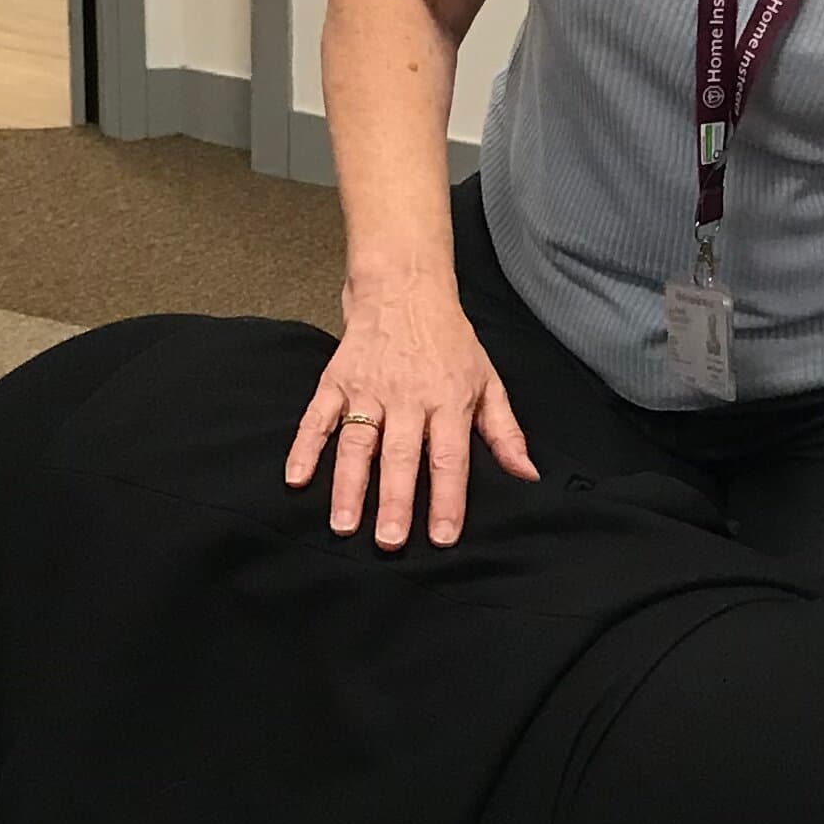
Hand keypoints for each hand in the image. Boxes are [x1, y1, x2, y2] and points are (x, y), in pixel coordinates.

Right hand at [285, 282, 538, 548]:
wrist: (405, 283)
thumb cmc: (449, 337)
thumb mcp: (487, 379)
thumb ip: (505, 431)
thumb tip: (527, 474)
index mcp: (448, 400)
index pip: (449, 457)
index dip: (447, 499)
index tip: (443, 536)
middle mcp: (408, 397)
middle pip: (401, 456)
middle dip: (395, 501)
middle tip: (390, 541)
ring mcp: (368, 388)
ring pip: (357, 443)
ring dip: (349, 486)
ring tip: (344, 525)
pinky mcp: (336, 378)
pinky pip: (318, 417)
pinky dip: (305, 447)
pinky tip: (297, 478)